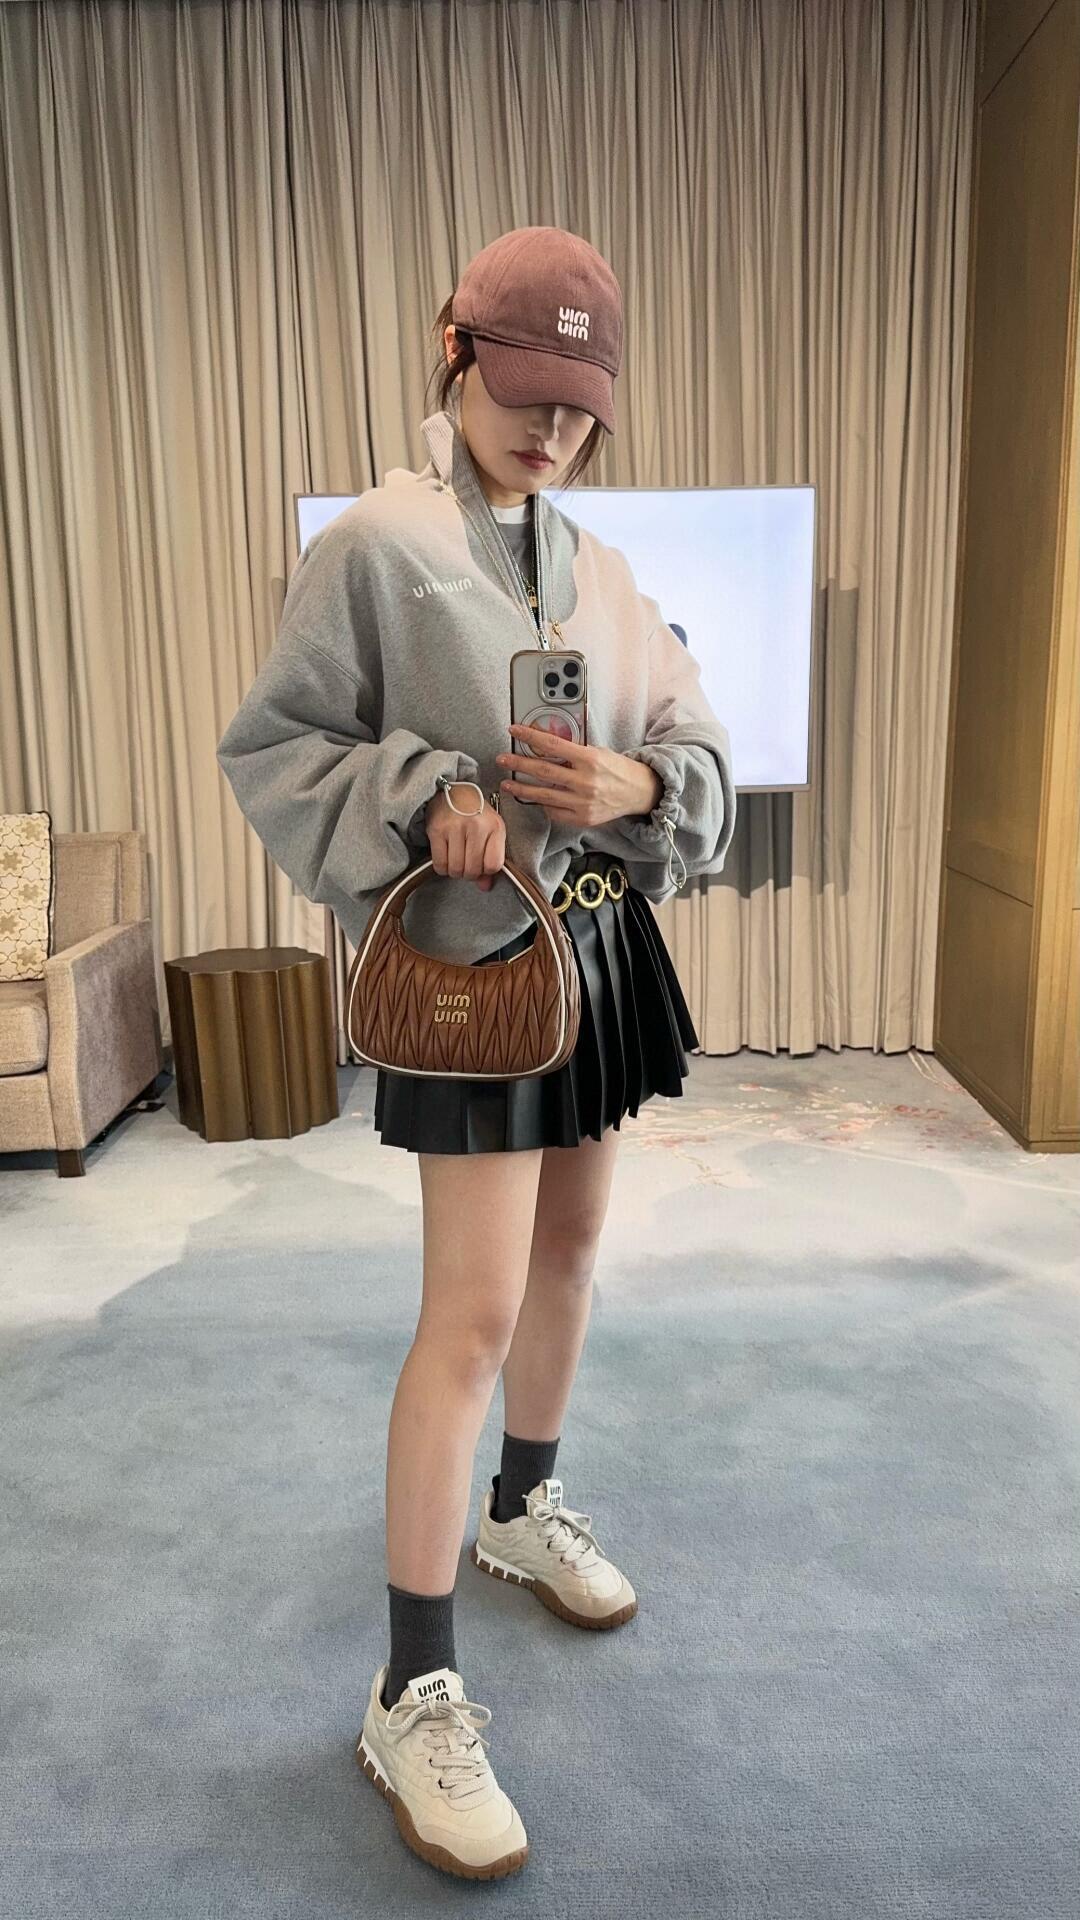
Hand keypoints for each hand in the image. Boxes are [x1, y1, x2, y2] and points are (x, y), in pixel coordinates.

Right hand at [424, 784, 505, 890]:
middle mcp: (476, 826)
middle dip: (469, 873)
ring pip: (455, 869)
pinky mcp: (436, 830)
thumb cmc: (476, 814)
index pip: (493, 864)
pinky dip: (442, 868)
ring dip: (455, 871)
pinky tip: (446, 858)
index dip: (486, 871)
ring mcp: (455, 827)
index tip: (482, 865)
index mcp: (495, 827)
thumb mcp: (491, 832)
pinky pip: (440, 864)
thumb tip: (484, 886)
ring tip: (457, 860)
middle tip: (466, 864)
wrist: (455, 791)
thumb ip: (490, 859)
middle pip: (472, 869)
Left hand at [496, 726, 662, 827]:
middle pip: (542, 770)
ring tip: (507, 784)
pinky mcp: (582, 818)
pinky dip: (543, 805)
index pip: (551, 744)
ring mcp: (582, 802)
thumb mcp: (598, 752)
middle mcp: (585, 781)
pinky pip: (554, 813)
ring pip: (543, 795)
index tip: (514, 731)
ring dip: (521, 789)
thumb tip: (544, 746)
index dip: (529, 736)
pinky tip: (536, 799)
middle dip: (518, 764)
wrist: (639, 792)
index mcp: (589, 759)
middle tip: (502, 760)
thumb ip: (573, 752)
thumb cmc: (618, 769)